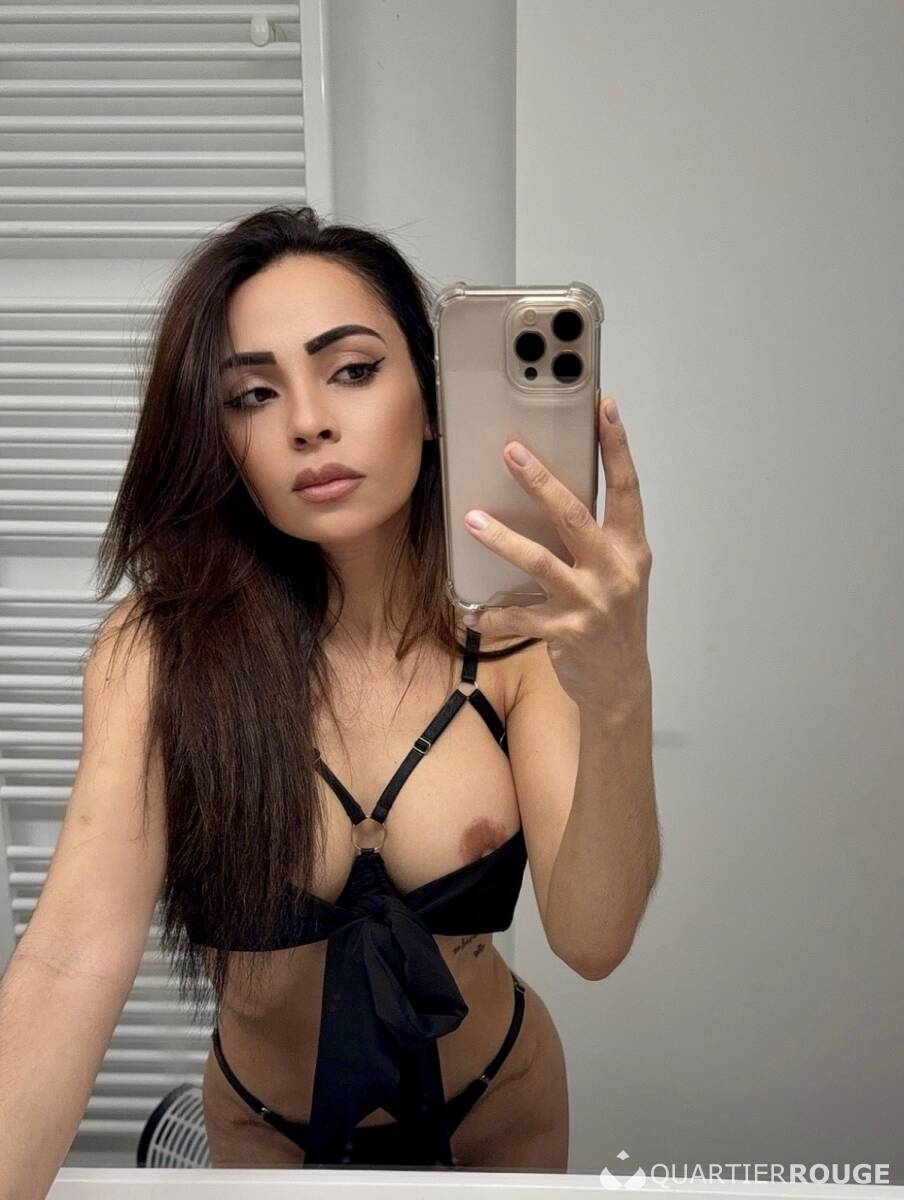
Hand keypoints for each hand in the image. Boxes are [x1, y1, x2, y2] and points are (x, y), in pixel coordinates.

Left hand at [461, 397, 651, 711]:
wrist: (621, 680)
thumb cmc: (615, 617)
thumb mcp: (620, 572)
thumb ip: (598, 536)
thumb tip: (554, 491)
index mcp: (631, 549)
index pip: (627, 489)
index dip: (618, 447)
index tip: (604, 407)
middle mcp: (614, 571)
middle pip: (574, 516)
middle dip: (541, 482)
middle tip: (511, 451)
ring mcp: (590, 603)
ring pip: (540, 562)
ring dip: (502, 539)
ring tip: (472, 519)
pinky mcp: (565, 633)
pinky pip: (518, 618)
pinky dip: (491, 616)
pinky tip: (468, 614)